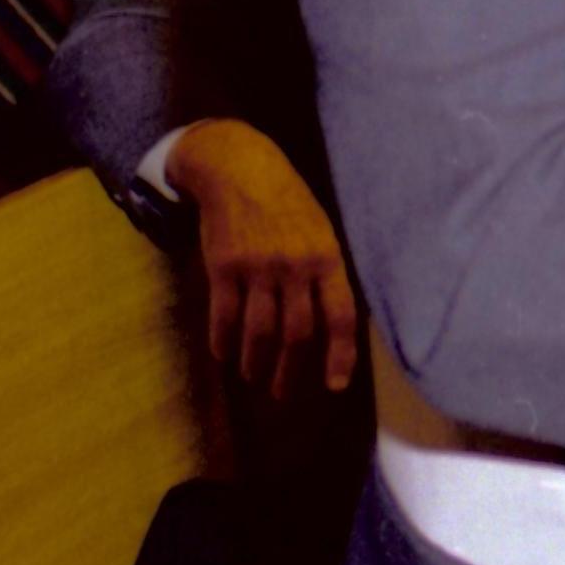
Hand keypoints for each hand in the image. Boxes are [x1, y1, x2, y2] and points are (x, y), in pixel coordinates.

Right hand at [169, 118, 361, 397]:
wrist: (241, 169)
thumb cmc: (289, 205)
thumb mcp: (322, 231)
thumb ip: (327, 273)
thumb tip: (335, 324)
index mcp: (328, 258)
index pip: (340, 316)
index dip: (340, 354)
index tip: (335, 385)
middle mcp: (295, 266)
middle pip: (297, 333)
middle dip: (291, 372)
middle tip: (283, 394)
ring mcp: (258, 267)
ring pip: (259, 332)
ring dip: (256, 363)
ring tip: (254, 378)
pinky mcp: (224, 267)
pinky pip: (224, 316)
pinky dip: (223, 342)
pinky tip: (224, 355)